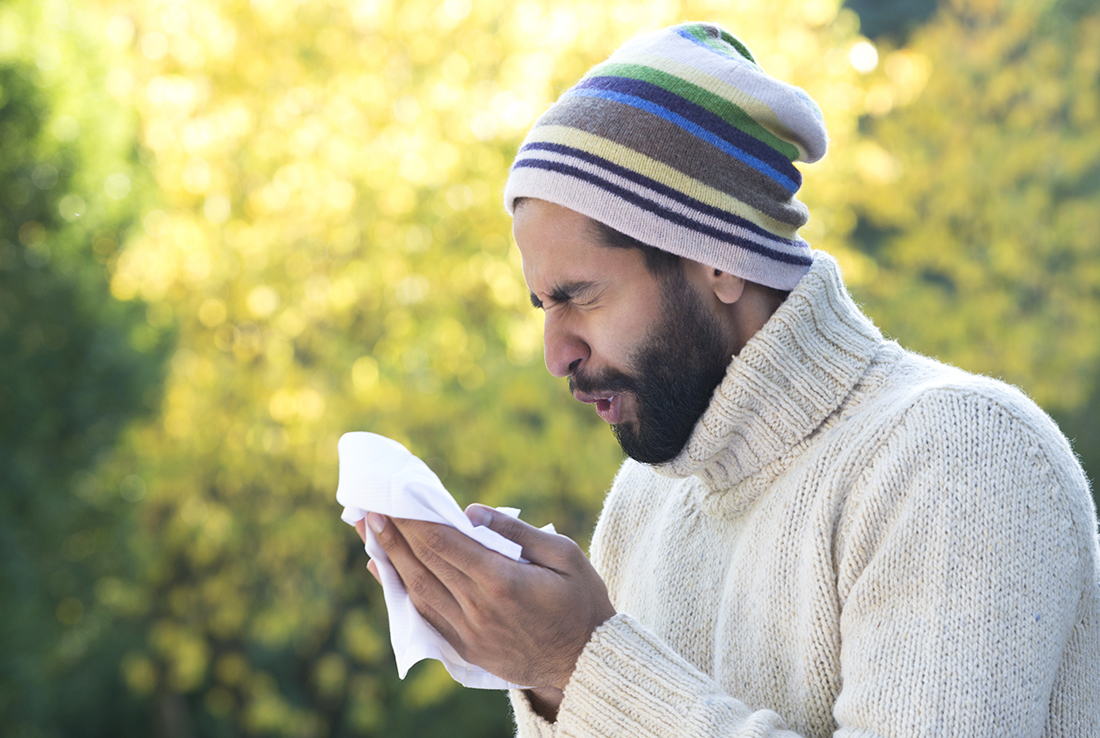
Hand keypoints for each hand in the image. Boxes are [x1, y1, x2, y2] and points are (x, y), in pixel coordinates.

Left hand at [355, 505, 615, 692]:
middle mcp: (477, 609)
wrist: (588, 663)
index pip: (443, 543)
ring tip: (368, 533)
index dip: (412, 520)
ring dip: (389, 560)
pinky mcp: (466, 649)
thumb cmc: (582, 602)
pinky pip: (425, 617)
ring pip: (418, 591)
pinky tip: (385, 571)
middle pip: (424, 564)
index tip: (391, 499)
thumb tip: (471, 512)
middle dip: (393, 534)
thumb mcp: (564, 555)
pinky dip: (401, 592)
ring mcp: (469, 633)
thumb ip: (516, 532)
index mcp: (502, 581)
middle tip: (368, 509)